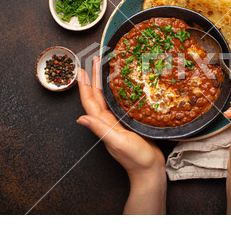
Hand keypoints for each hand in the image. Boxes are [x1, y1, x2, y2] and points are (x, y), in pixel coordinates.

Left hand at [77, 57, 165, 213]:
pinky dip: (116, 92)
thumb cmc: (136, 158)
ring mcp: (116, 123)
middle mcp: (107, 122)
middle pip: (96, 96)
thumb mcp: (118, 142)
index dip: (85, 85)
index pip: (90, 101)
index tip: (82, 69)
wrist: (149, 170)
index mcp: (104, 124)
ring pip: (106, 99)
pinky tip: (121, 87)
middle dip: (94, 78)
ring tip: (103, 69)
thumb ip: (102, 130)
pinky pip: (117, 104)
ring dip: (102, 83)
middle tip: (94, 61)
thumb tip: (81, 119)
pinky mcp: (127, 124)